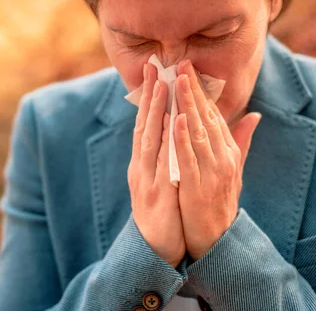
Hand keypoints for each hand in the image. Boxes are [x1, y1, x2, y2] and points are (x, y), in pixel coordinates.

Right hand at [128, 63, 185, 266]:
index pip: (146, 125)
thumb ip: (167, 156)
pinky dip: (165, 143)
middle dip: (149, 95)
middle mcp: (141, 166)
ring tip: (162, 86)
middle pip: (144, 125)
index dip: (150, 98)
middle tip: (154, 67)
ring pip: (149, 140)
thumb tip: (174, 130)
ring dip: (154, 112)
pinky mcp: (156, 194)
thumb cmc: (162, 212)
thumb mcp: (164, 181)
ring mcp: (146, 179)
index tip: (155, 72)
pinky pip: (162, 163)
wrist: (154, 248)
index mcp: (144, 163)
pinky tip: (170, 125)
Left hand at [174, 60, 261, 260]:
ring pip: (199, 133)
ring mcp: (212, 172)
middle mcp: (224, 158)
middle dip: (194, 90)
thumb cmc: (221, 200)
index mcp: (229, 152)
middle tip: (181, 64)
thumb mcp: (234, 169)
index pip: (214, 115)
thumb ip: (240, 141)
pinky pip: (189, 158)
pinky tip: (175, 119)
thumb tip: (254, 115)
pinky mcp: (198, 187)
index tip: (189, 69)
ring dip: (188, 106)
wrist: (217, 238)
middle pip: (207, 118)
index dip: (201, 91)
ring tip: (178, 82)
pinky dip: (182, 138)